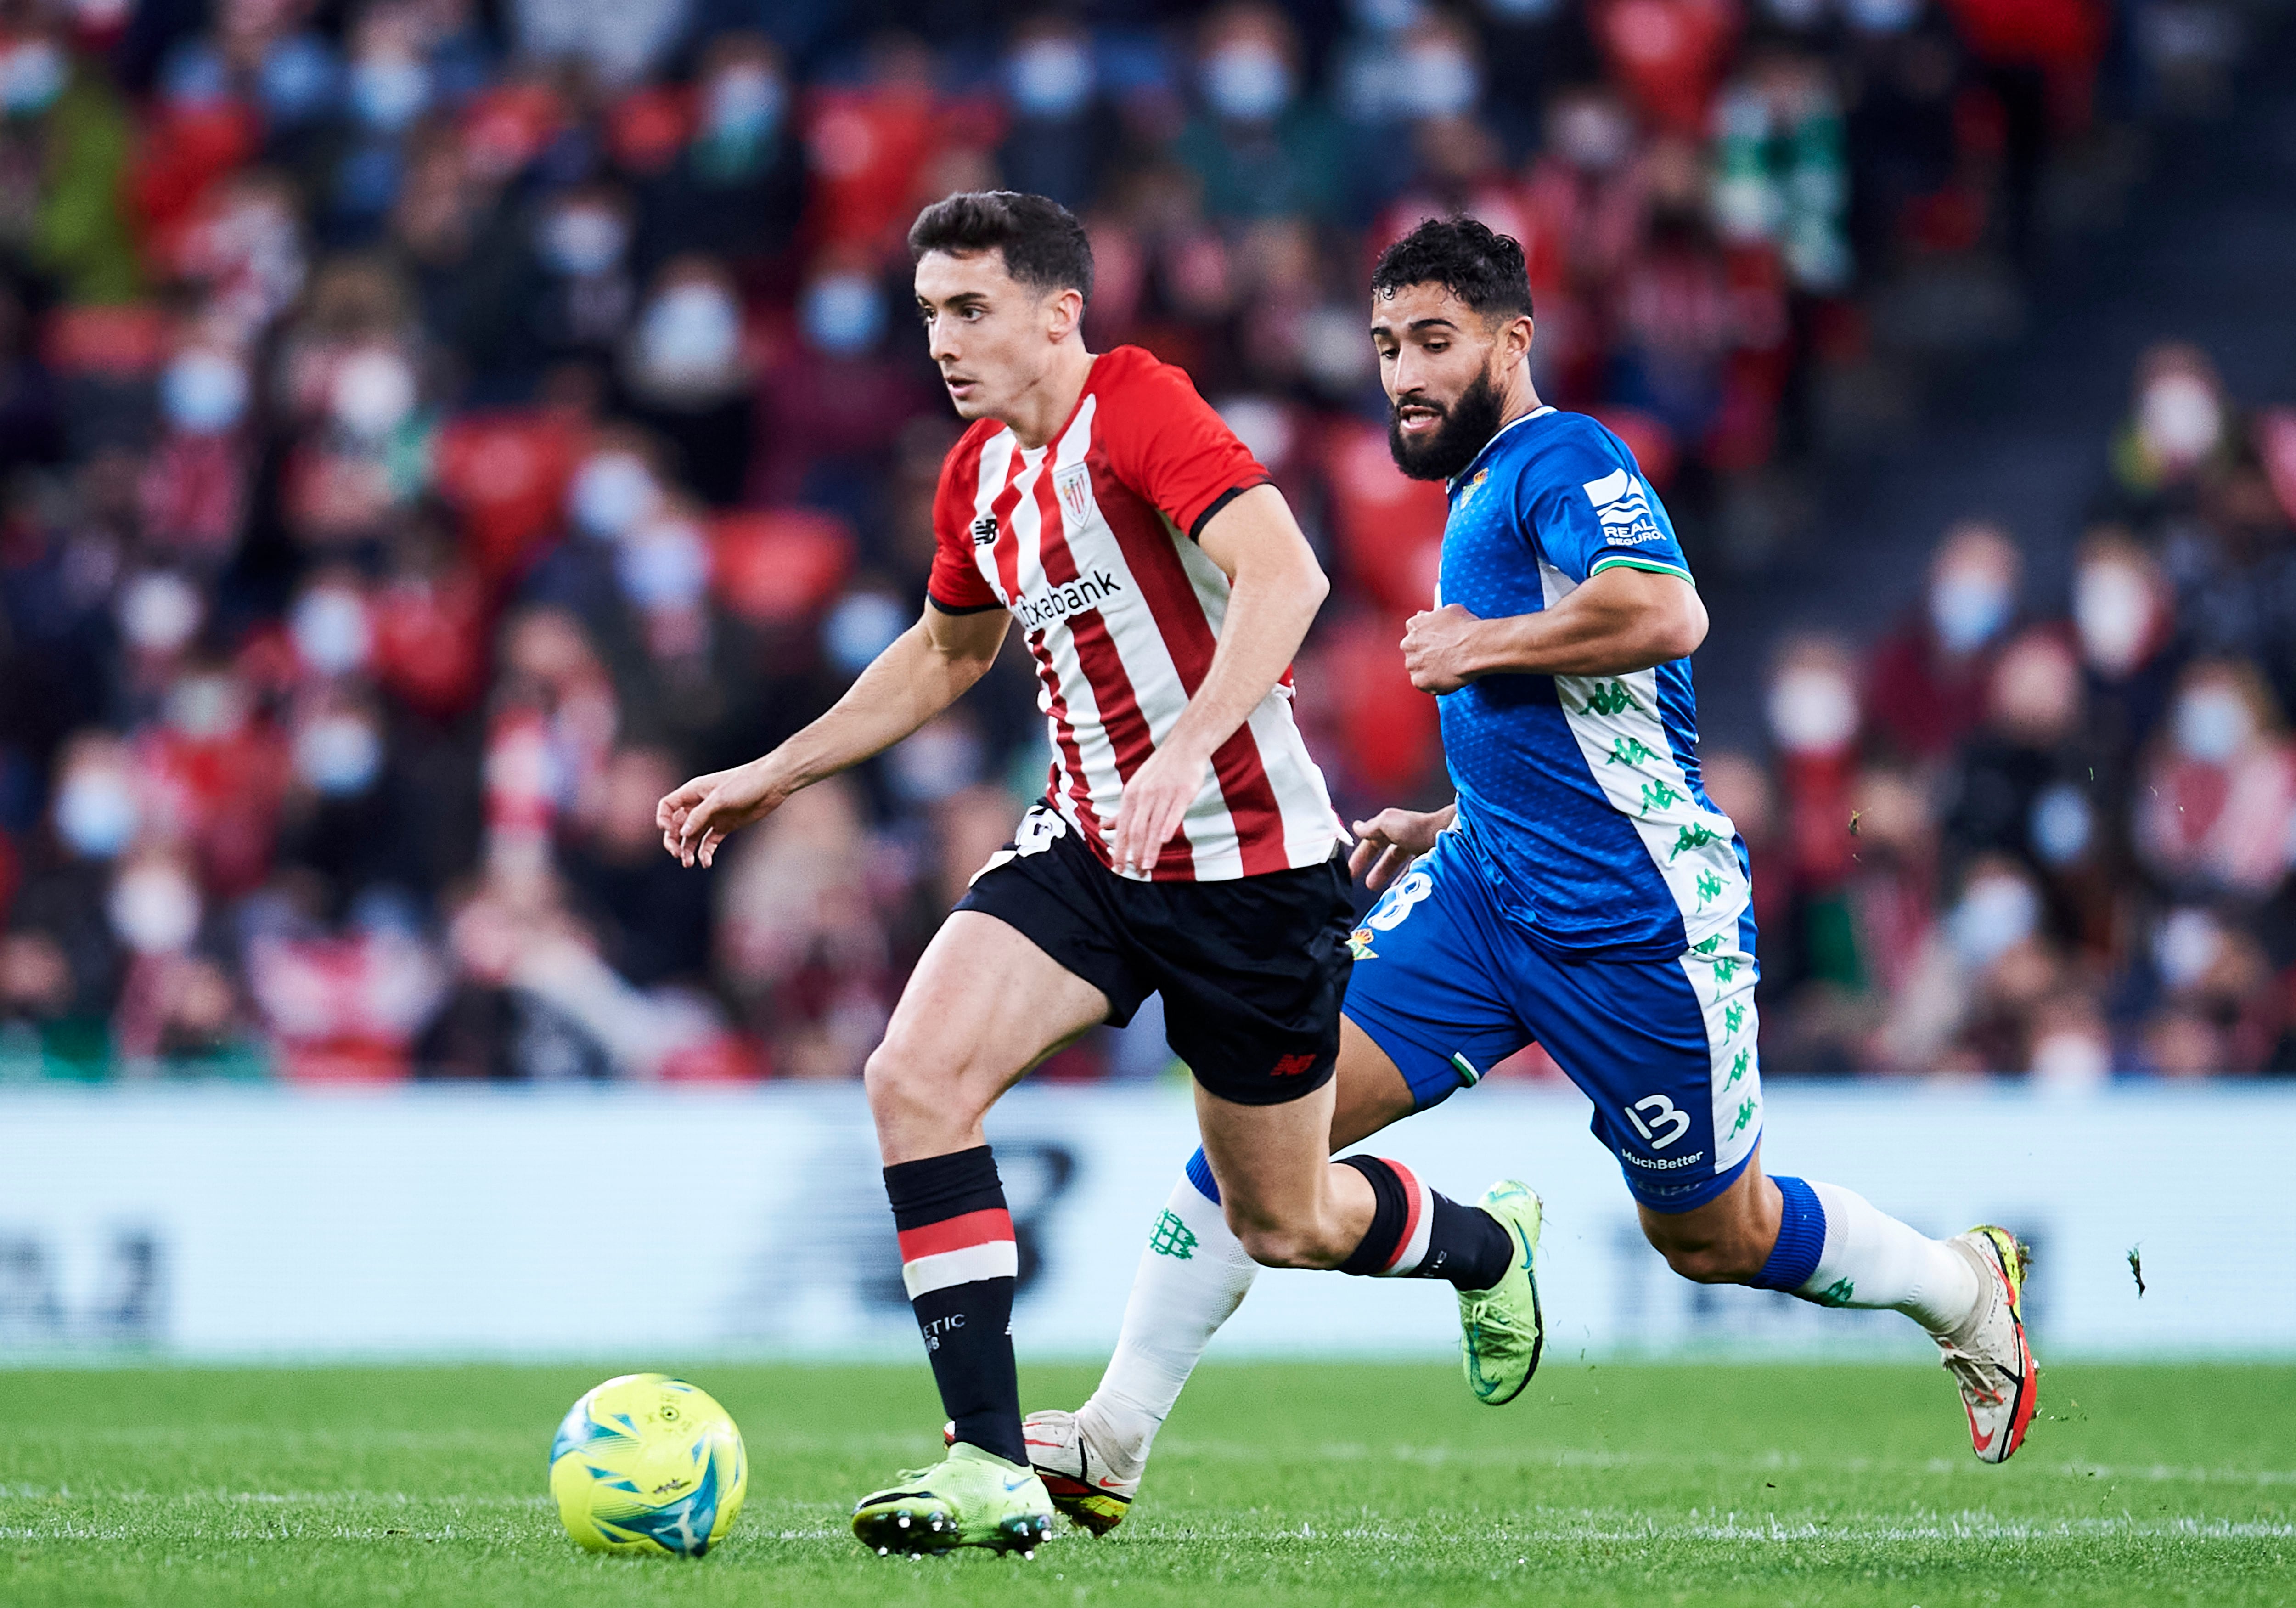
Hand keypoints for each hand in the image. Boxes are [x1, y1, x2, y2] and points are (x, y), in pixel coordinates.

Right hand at [656, 760, 785, 868]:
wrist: (772, 785)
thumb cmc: (744, 783)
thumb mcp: (719, 798)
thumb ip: (699, 815)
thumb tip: (683, 832)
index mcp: (693, 792)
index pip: (668, 806)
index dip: (663, 819)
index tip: (668, 830)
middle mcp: (699, 805)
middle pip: (676, 825)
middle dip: (673, 840)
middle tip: (677, 854)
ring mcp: (711, 817)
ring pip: (692, 836)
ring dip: (687, 850)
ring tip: (689, 863)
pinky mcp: (724, 826)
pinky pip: (709, 842)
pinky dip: (705, 852)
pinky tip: (706, 862)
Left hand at [1110, 740, 1210, 875]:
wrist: (1185, 746)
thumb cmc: (1160, 769)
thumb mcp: (1135, 787)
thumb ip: (1123, 810)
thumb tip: (1104, 827)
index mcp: (1131, 795)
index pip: (1123, 828)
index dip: (1120, 849)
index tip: (1118, 868)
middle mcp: (1145, 796)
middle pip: (1136, 830)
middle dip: (1134, 854)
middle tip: (1135, 873)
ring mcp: (1164, 794)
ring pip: (1154, 826)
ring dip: (1150, 849)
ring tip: (1147, 867)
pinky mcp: (1183, 793)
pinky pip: (1174, 812)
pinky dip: (1168, 826)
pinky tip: (1164, 841)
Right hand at [1347, 806, 1448, 890]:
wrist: (1449, 834)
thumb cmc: (1416, 828)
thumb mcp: (1387, 823)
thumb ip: (1371, 827)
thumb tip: (1356, 827)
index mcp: (1393, 826)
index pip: (1372, 842)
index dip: (1362, 856)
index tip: (1351, 870)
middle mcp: (1406, 836)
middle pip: (1388, 855)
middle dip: (1376, 869)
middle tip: (1367, 885)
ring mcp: (1420, 847)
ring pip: (1401, 865)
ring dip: (1391, 876)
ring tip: (1383, 891)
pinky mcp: (1431, 858)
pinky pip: (1415, 872)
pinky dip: (1407, 880)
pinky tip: (1403, 890)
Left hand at [1401, 603, 1484, 693]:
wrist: (1475, 648)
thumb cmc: (1466, 628)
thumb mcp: (1450, 610)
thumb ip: (1433, 615)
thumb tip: (1428, 615)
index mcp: (1414, 625)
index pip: (1415, 633)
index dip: (1428, 639)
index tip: (1438, 643)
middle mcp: (1408, 644)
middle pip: (1413, 651)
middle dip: (1426, 654)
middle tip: (1444, 656)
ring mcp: (1412, 664)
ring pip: (1417, 669)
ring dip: (1428, 670)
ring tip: (1448, 668)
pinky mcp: (1419, 681)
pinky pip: (1424, 684)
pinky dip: (1434, 684)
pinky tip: (1447, 678)